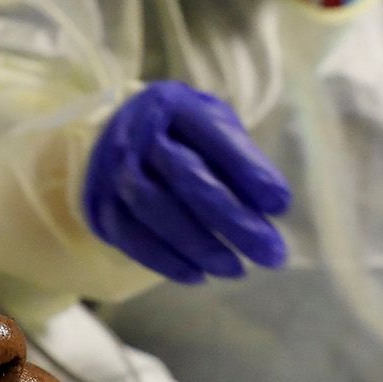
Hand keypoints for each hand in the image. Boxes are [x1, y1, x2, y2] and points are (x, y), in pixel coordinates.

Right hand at [83, 81, 292, 284]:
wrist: (112, 136)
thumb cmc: (179, 134)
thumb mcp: (210, 126)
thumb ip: (239, 159)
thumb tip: (272, 208)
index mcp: (176, 107)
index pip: (215, 137)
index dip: (249, 171)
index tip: (280, 205)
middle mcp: (140, 135)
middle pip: (187, 177)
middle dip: (232, 219)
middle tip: (270, 252)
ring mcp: (115, 170)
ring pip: (155, 209)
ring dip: (199, 245)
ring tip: (236, 269)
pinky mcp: (102, 205)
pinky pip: (131, 238)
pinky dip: (166, 261)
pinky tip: (198, 275)